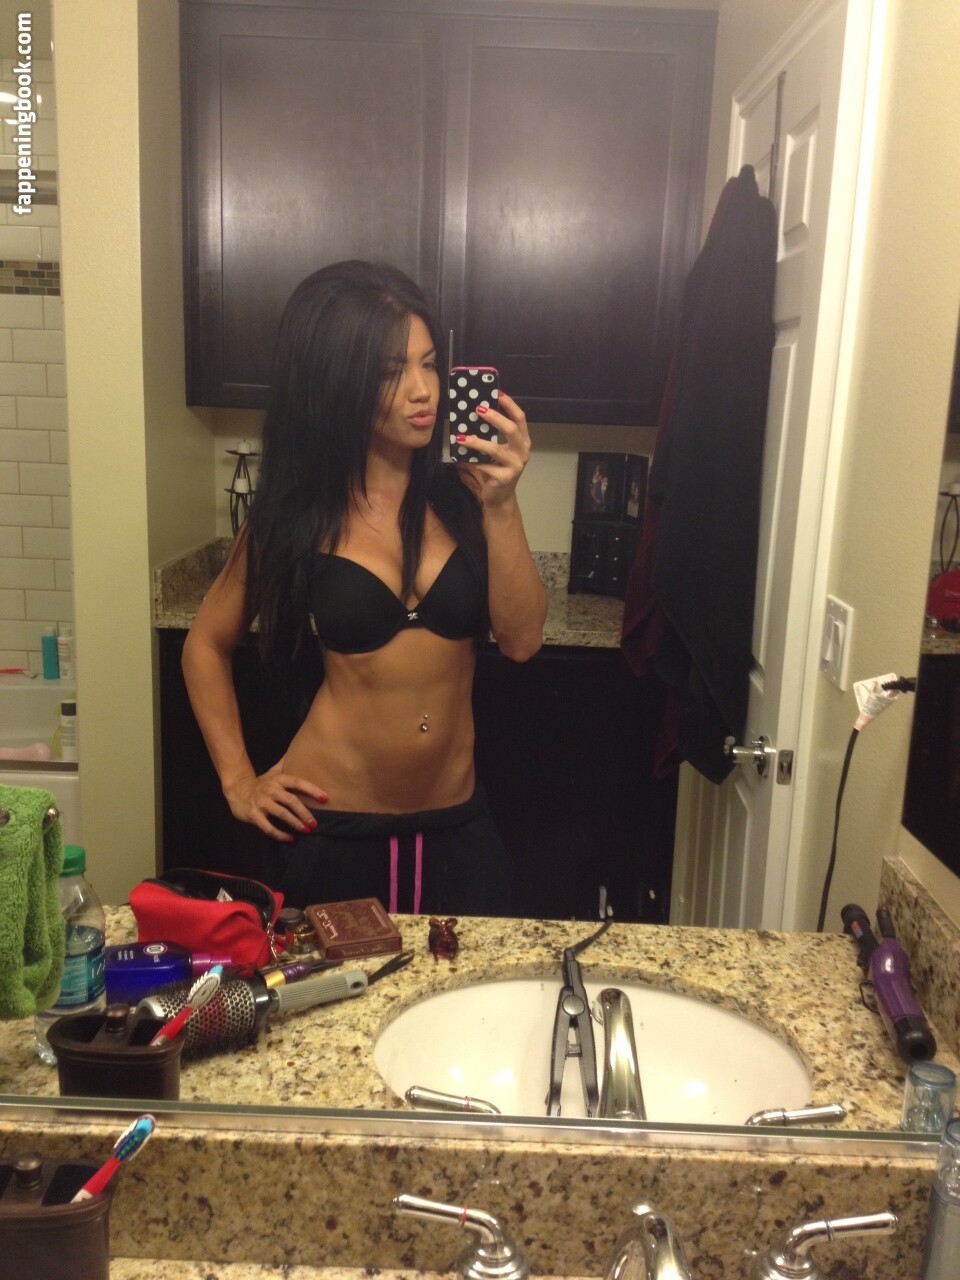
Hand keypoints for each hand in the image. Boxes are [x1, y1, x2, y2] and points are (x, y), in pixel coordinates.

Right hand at [224, 762, 327, 841]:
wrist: (236, 789)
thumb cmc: (261, 783)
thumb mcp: (273, 772)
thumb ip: (286, 764)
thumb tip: (299, 749)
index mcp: (278, 779)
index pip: (297, 782)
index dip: (311, 790)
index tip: (325, 798)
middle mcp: (270, 790)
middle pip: (291, 801)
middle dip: (304, 813)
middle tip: (315, 823)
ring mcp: (261, 803)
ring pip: (281, 814)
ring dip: (295, 823)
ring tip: (306, 830)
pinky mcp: (253, 815)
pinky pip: (268, 827)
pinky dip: (280, 835)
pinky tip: (290, 839)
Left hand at [454, 390, 530, 508]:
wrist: (500, 496)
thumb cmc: (497, 468)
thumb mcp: (497, 450)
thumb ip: (493, 435)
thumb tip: (474, 413)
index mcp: (522, 441)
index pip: (520, 418)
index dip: (509, 405)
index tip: (497, 393)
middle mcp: (522, 452)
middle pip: (512, 430)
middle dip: (495, 418)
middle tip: (478, 409)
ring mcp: (515, 466)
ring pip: (495, 449)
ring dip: (476, 442)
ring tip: (461, 437)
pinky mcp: (505, 478)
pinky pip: (486, 466)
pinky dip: (473, 461)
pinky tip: (461, 459)